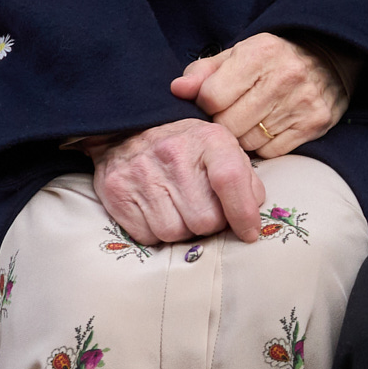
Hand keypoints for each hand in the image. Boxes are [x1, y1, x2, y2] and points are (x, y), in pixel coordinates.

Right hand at [82, 118, 263, 244]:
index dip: (243, 213)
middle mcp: (173, 154)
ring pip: (175, 233)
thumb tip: (251, 213)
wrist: (131, 131)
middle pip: (204, 219)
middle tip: (206, 210)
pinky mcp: (116, 193)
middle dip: (211, 224)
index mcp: (208, 139)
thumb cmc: (187, 146)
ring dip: (184, 230)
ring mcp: (142, 173)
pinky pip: (148, 237)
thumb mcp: (221, 147)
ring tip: (181, 209)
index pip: (230, 179)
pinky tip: (159, 211)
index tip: (249, 233)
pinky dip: (158, 233)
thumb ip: (244, 177)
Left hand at [170, 32, 353, 156]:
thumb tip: (177, 90)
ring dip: (243, 136)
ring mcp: (302, 102)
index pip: (211, 97)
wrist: (327, 59)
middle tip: (233, 113)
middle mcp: (284, 76)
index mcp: (260, 53)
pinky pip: (272, 151)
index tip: (215, 100)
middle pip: (228, 124)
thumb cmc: (270, 60)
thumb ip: (202, 72)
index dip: (206, 103)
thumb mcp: (236, 55)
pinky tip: (270, 127)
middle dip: (224, 122)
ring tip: (252, 120)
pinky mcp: (315, 123)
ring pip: (248, 141)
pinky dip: (265, 145)